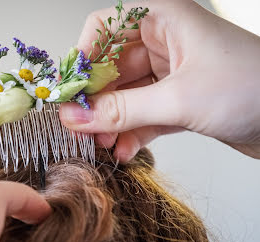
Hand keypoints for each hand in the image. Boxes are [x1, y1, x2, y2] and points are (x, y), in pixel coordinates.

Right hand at [59, 0, 259, 161]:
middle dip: (96, 101)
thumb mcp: (180, 98)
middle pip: (110, 68)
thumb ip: (122, 110)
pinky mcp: (179, 101)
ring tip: (102, 145)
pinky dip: (131, 133)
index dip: (82, 59)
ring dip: (111, 122)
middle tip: (80, 128)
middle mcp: (164, 42)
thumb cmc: (255, 88)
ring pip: (125, 95)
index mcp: (163, 19)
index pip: (103, 29)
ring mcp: (171, 73)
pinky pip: (143, 114)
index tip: (69, 93)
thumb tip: (77, 117)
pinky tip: (124, 151)